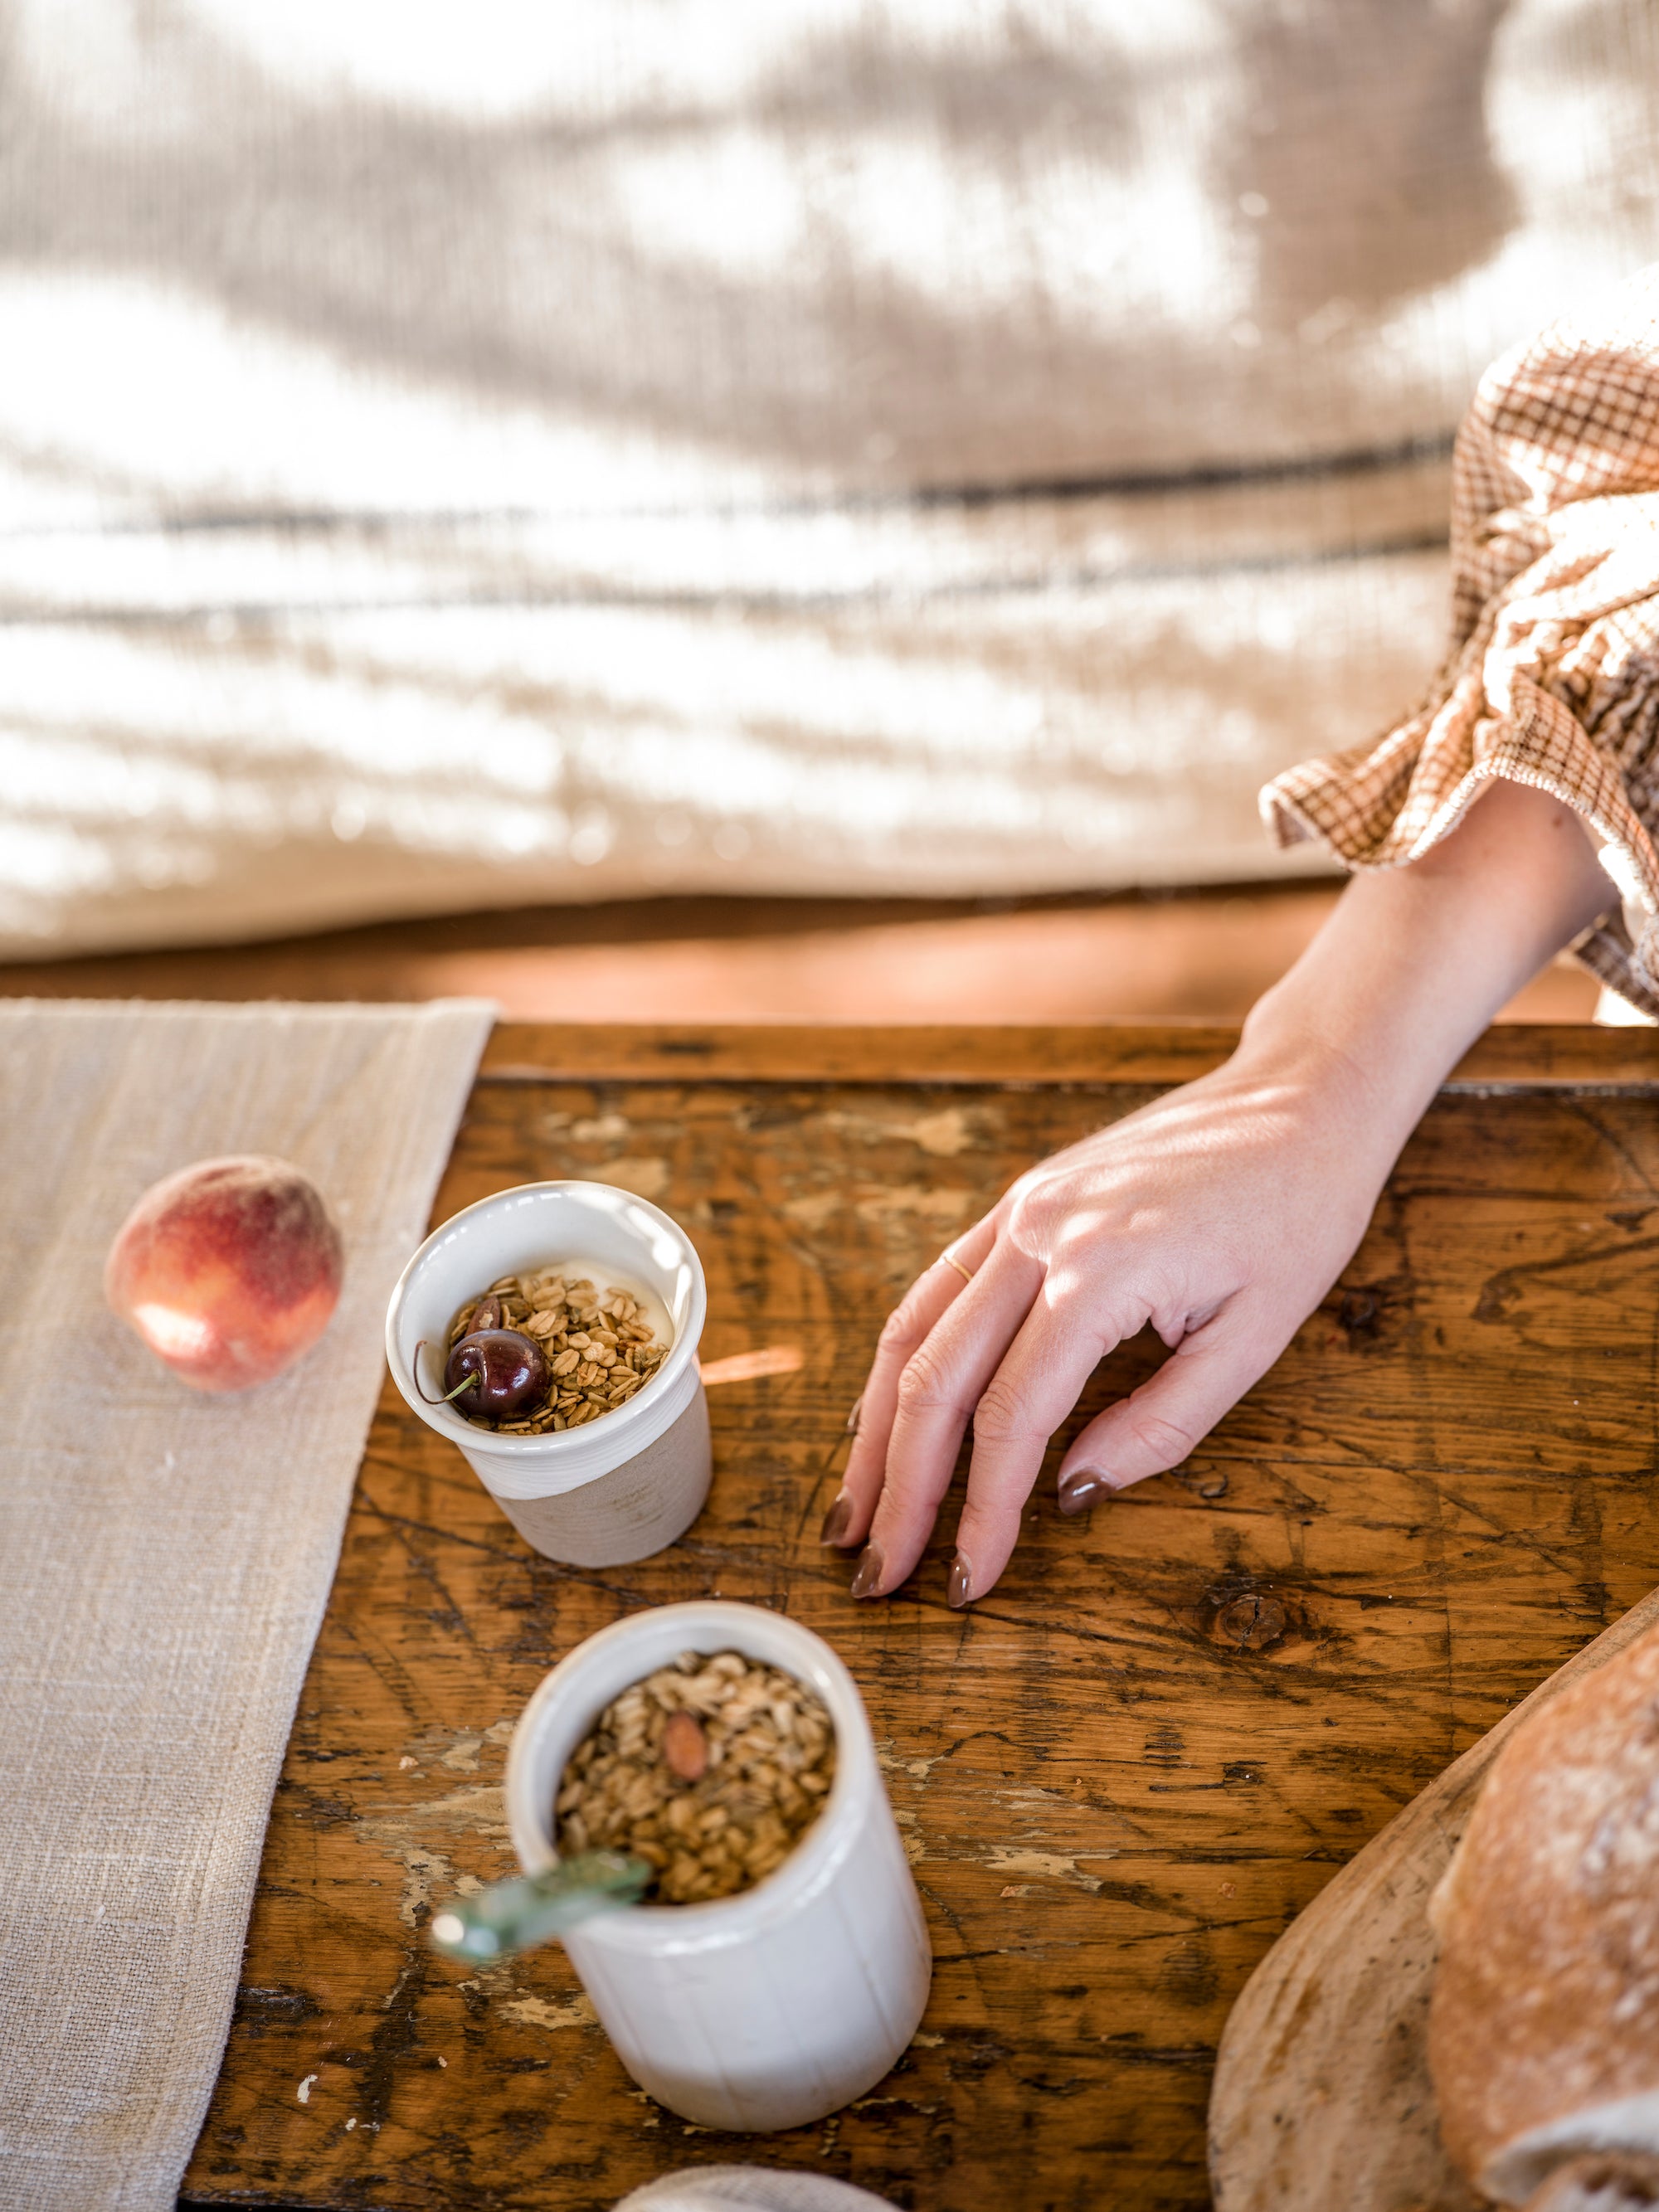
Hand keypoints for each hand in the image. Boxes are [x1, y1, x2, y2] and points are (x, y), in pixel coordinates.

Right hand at [822, 1037, 1395, 1607]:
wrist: (1300, 1098)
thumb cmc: (1295, 1214)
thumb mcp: (1256, 1337)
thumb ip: (1162, 1424)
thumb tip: (1074, 1494)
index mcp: (1102, 1273)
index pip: (1012, 1418)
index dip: (983, 1510)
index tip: (972, 1582)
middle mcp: (1039, 1235)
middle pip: (936, 1380)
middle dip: (902, 1488)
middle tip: (877, 1573)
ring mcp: (1019, 1211)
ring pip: (914, 1332)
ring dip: (875, 1429)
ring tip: (853, 1510)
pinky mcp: (1020, 1201)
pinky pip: (937, 1288)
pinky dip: (902, 1359)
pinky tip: (883, 1414)